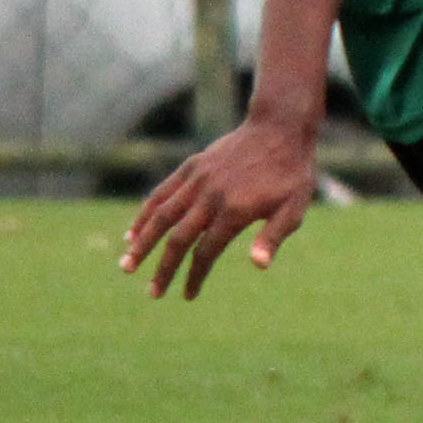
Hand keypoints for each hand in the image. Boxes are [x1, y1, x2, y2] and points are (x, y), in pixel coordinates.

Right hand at [118, 115, 316, 298]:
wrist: (279, 127)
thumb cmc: (292, 173)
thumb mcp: (295, 207)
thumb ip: (274, 236)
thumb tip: (259, 266)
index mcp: (235, 211)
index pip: (207, 252)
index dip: (195, 276)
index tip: (188, 295)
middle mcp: (211, 196)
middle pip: (178, 239)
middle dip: (163, 268)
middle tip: (153, 293)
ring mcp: (198, 179)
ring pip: (161, 215)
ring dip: (142, 243)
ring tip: (127, 265)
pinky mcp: (192, 166)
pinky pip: (162, 192)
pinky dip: (145, 213)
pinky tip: (133, 232)